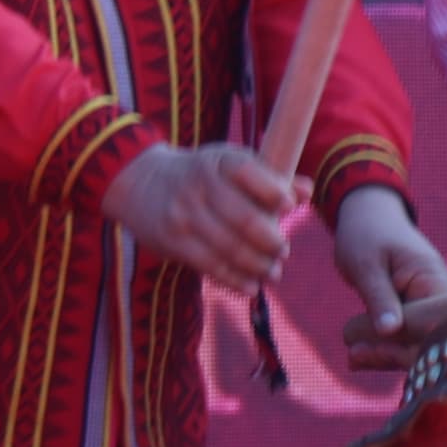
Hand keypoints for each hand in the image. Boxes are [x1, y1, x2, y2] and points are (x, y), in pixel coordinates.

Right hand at [102, 141, 297, 291]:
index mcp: (219, 160)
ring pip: (231, 248)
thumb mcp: (228, 164)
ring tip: (273, 271)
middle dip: (272, 241)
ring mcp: (184, 214)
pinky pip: (211, 266)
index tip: (290, 206)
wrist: (139, 183)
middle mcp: (199, 185)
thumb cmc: (199, 174)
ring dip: (259, 266)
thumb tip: (307, 191)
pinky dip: (236, 280)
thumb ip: (269, 177)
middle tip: (283, 250)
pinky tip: (252, 286)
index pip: (250, 172)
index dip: (276, 192)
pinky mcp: (173, 242)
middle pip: (246, 219)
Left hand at [329, 185, 446, 371]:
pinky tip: (356, 357)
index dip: (420, 344)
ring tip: (352, 358)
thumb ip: (379, 297)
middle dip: (396, 352)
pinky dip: (382, 344)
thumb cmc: (366, 233)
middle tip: (355, 356)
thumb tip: (390, 331)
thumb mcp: (367, 265)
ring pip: (414, 339)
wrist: (366, 215)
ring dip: (386, 352)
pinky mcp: (412, 310)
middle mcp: (437, 293)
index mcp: (432, 278)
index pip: (439, 321)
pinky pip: (403, 333)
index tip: (388, 354)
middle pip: (428, 336)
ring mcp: (426, 303)